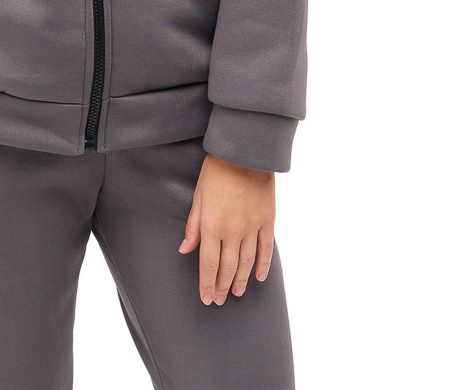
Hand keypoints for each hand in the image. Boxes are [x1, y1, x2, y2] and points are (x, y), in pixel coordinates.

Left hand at [178, 153, 275, 304]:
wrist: (244, 151)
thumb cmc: (217, 170)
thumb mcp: (198, 195)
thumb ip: (193, 226)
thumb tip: (184, 249)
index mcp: (212, 225)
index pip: (208, 263)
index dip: (206, 283)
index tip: (206, 297)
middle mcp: (232, 230)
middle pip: (227, 267)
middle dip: (221, 286)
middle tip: (219, 300)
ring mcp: (252, 226)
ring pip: (247, 262)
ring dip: (241, 280)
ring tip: (237, 293)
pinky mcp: (267, 219)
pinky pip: (266, 248)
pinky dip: (263, 265)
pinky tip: (260, 277)